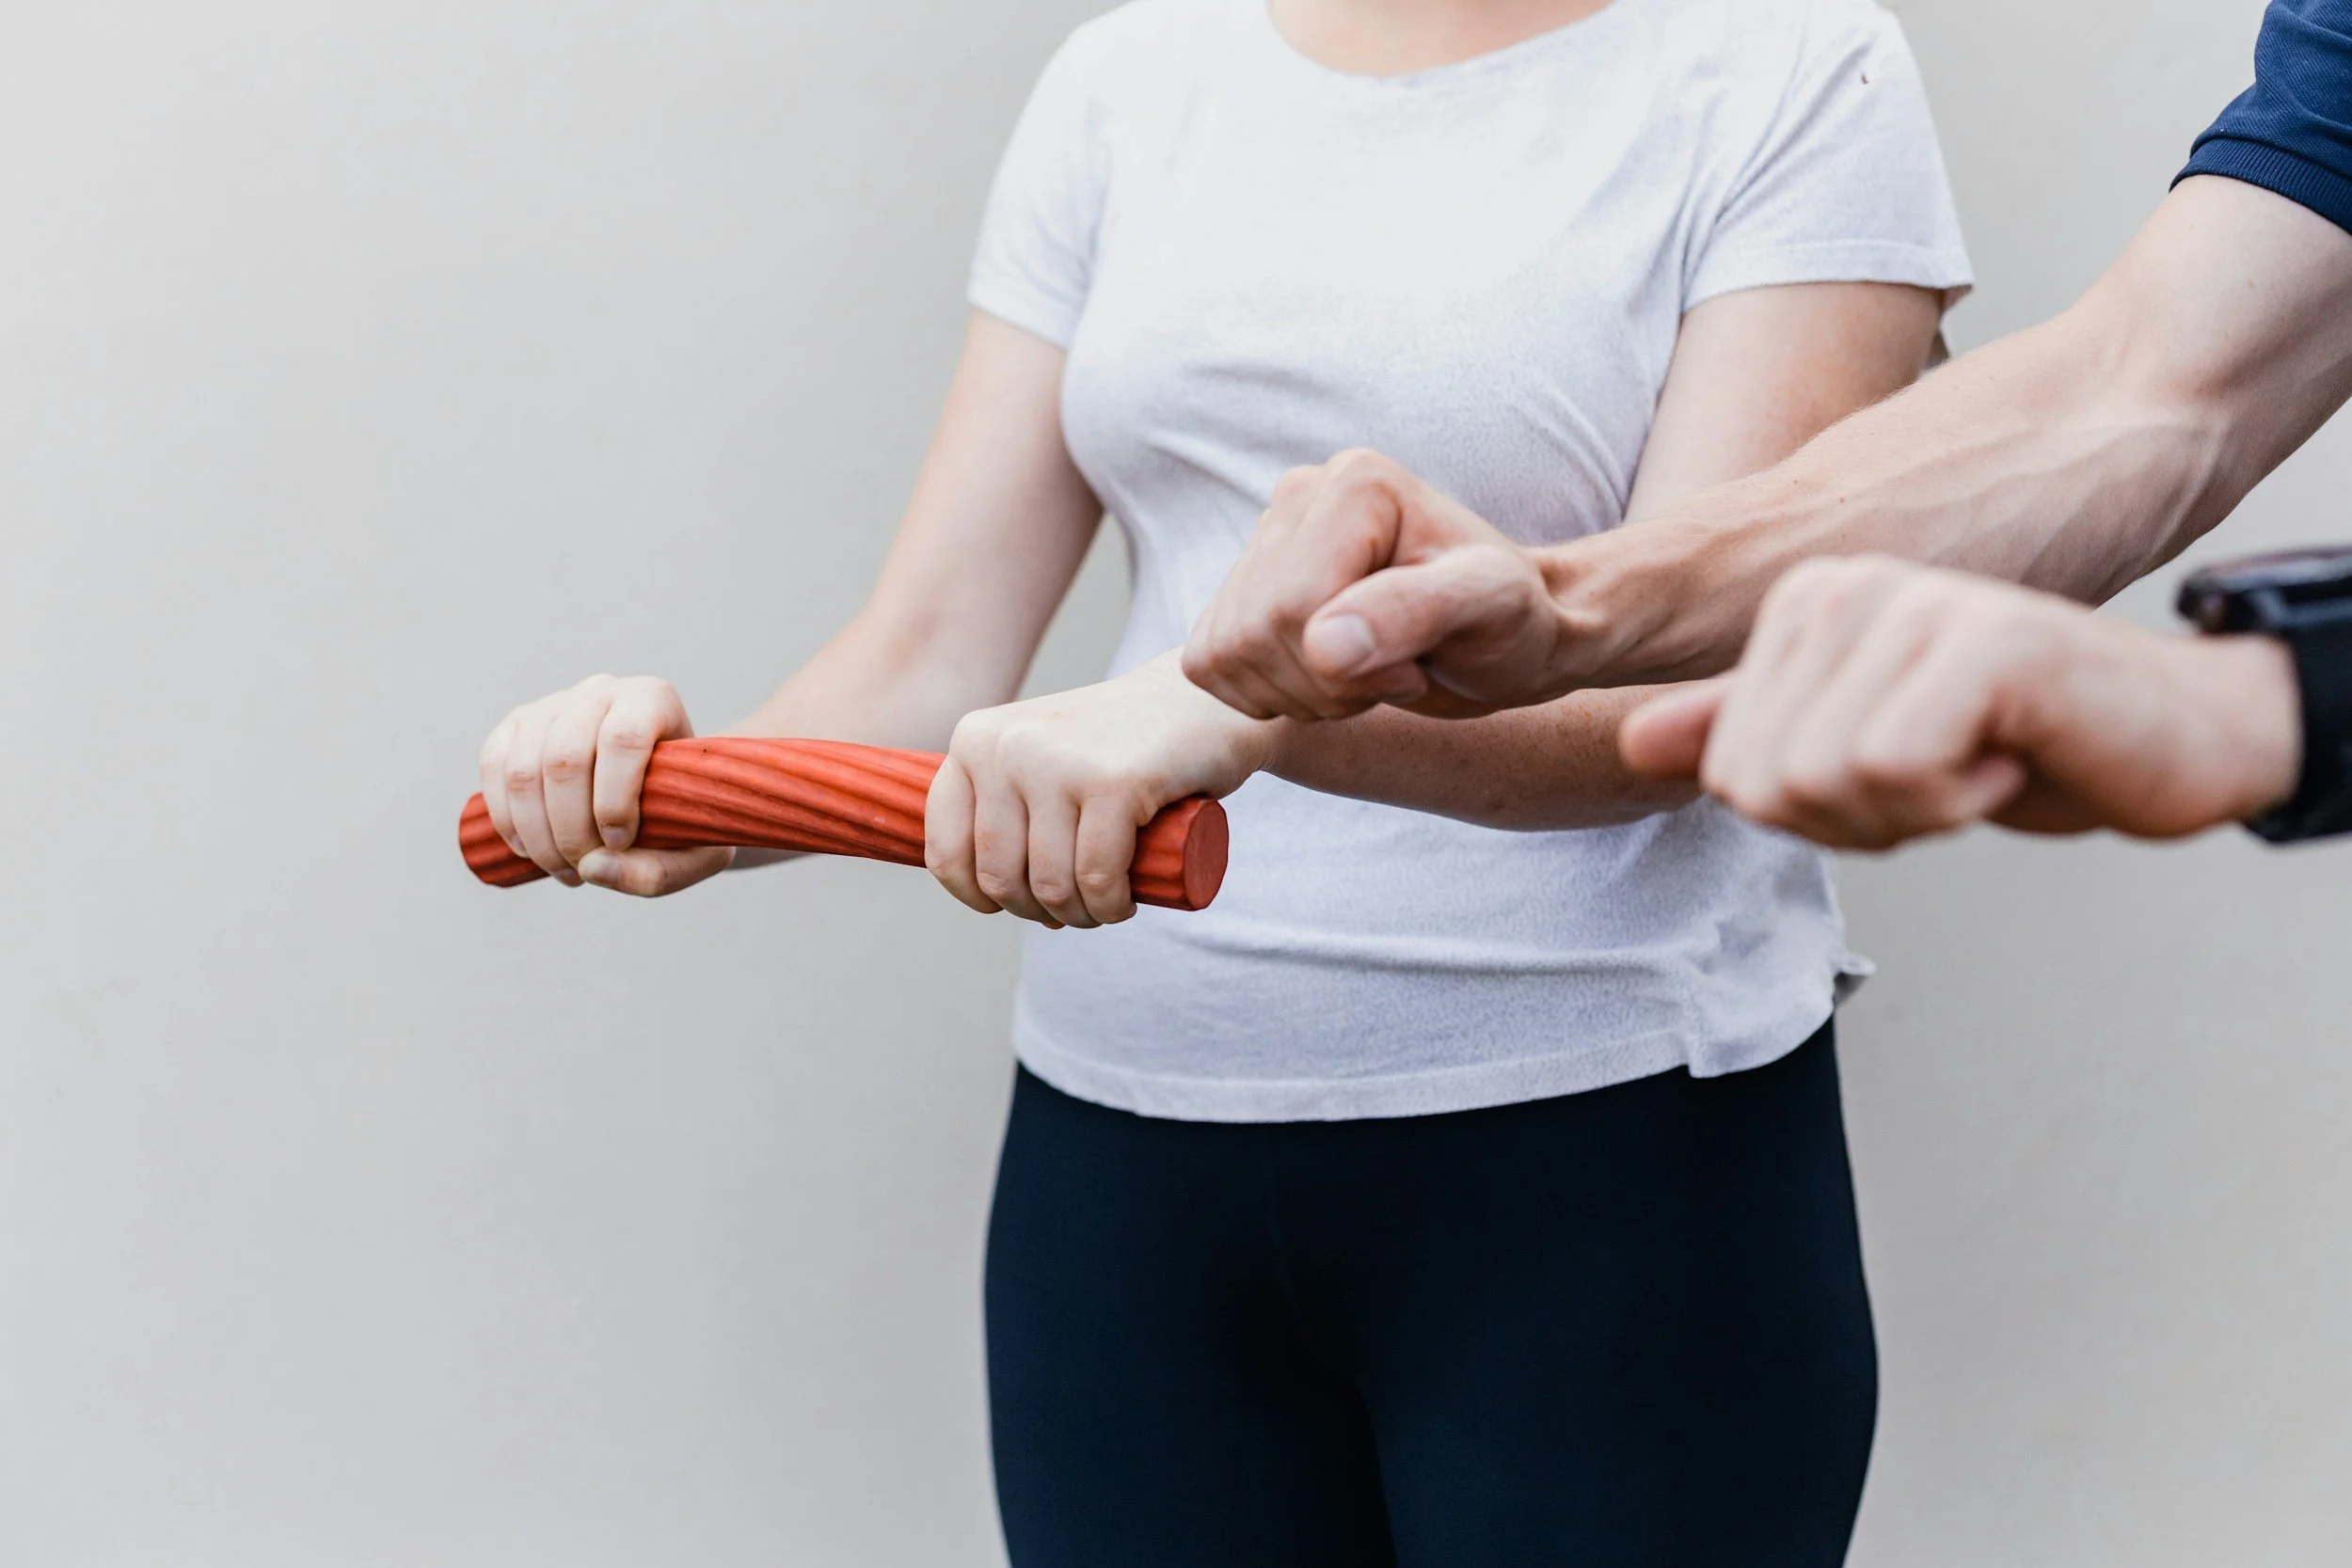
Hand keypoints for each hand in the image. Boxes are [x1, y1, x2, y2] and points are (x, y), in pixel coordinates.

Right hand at [477, 674, 734, 894]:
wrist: (660, 792)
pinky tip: (531, 851)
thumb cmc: (683, 819)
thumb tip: (591, 868)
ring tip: (565, 870)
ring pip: (523, 770)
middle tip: (586, 868)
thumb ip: (662, 870)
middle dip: (570, 830)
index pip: (623, 739)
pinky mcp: (515, 726)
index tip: (620, 843)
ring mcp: (551, 705)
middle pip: (566, 758)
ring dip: (537, 835)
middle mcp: (599, 691)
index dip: (615, 799)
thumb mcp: (698, 854)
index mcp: (652, 700)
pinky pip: (493, 769)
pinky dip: (507, 820)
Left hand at [925, 652, 1277, 926]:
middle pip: (1001, 877)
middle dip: (1039, 911)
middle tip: (1078, 907)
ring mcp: (1058, 762)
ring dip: (1081, 916)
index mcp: (974, 741)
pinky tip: (1125, 903)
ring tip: (1106, 906)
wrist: (1202, 700)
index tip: (1013, 903)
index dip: (977, 895)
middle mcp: (1006, 747)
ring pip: (1051, 884)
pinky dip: (1111, 906)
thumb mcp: (1036, 754)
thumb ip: (995, 793)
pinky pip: (1097, 877)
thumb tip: (967, 880)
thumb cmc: (1117, 744)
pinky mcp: (1113, 782)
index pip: (946, 850)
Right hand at [1182, 449, 1568, 720]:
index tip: (1418, 659)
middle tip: (1397, 669)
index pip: (1291, 606)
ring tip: (1370, 670)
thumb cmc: (1510, 617)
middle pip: (1252, 634)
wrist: (1505, 634)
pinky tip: (1332, 675)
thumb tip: (1325, 644)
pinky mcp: (1242, 591)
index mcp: (1354, 484)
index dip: (1347, 665)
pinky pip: (1208, 665)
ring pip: (1223, 656)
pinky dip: (1269, 694)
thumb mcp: (1490, 609)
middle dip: (1326, 685)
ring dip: (1302, 695)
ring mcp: (1264, 542)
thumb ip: (1414, 613)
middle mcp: (1296, 498)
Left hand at [1618, 557, 2301, 848]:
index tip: (1903, 771)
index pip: (1730, 776)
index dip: (1818, 817)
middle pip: (1764, 785)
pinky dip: (1959, 801)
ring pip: (1824, 783)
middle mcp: (1844, 587)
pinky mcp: (1978, 643)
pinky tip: (2012, 755)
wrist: (2171, 736)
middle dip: (1858, 823)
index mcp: (1802, 606)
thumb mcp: (1858, 747)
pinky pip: (1894, 772)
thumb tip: (1629, 743)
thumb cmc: (2016, 740)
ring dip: (1914, 814)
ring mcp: (1911, 605)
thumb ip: (1745, 737)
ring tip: (1981, 758)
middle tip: (1948, 773)